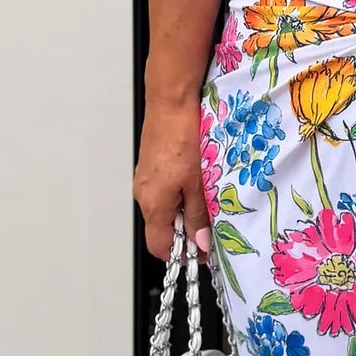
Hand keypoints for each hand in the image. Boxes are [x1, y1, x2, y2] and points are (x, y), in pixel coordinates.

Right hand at [134, 96, 211, 259]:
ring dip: (185, 212)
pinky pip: (164, 190)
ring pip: (165, 208)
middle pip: (162, 228)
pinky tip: (198, 181)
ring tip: (208, 200)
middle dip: (186, 233)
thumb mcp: (198, 182)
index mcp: (153, 203)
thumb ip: (198, 215)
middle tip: (212, 226)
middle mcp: (144, 193)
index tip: (203, 252)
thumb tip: (200, 242)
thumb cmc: (182, 136)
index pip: (159, 247)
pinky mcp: (151, 165)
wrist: (172, 100)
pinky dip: (181, 193)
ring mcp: (146, 178)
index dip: (182, 255)